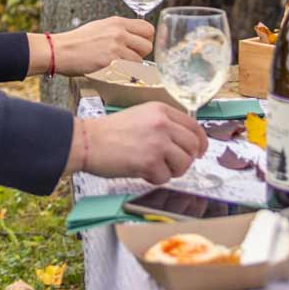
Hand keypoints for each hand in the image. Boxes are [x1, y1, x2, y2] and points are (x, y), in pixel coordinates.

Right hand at [42, 17, 153, 76]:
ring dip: (131, 66)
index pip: (148, 29)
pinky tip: (113, 71)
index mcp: (117, 22)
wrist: (61, 51)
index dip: (146, 39)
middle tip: (129, 58)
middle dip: (141, 54)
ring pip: (139, 61)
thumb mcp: (100, 26)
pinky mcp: (111, 62)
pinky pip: (128, 71)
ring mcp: (115, 47)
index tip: (139, 46)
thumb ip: (119, 30)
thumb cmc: (77, 41)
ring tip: (117, 65)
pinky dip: (124, 74)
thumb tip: (134, 38)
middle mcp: (119, 33)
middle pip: (147, 46)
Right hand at [69, 103, 205, 183]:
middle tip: (172, 165)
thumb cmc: (109, 132)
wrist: (88, 141)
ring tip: (154, 168)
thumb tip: (184, 144)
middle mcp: (163, 123)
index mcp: (161, 110)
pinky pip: (165, 178)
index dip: (200, 143)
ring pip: (184, 164)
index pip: (194, 127)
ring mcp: (158, 142)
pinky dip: (155, 179)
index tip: (198, 152)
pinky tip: (141, 171)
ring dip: (171, 171)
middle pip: (193, 146)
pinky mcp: (150, 161)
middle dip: (186, 160)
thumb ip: (163, 125)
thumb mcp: (141, 117)